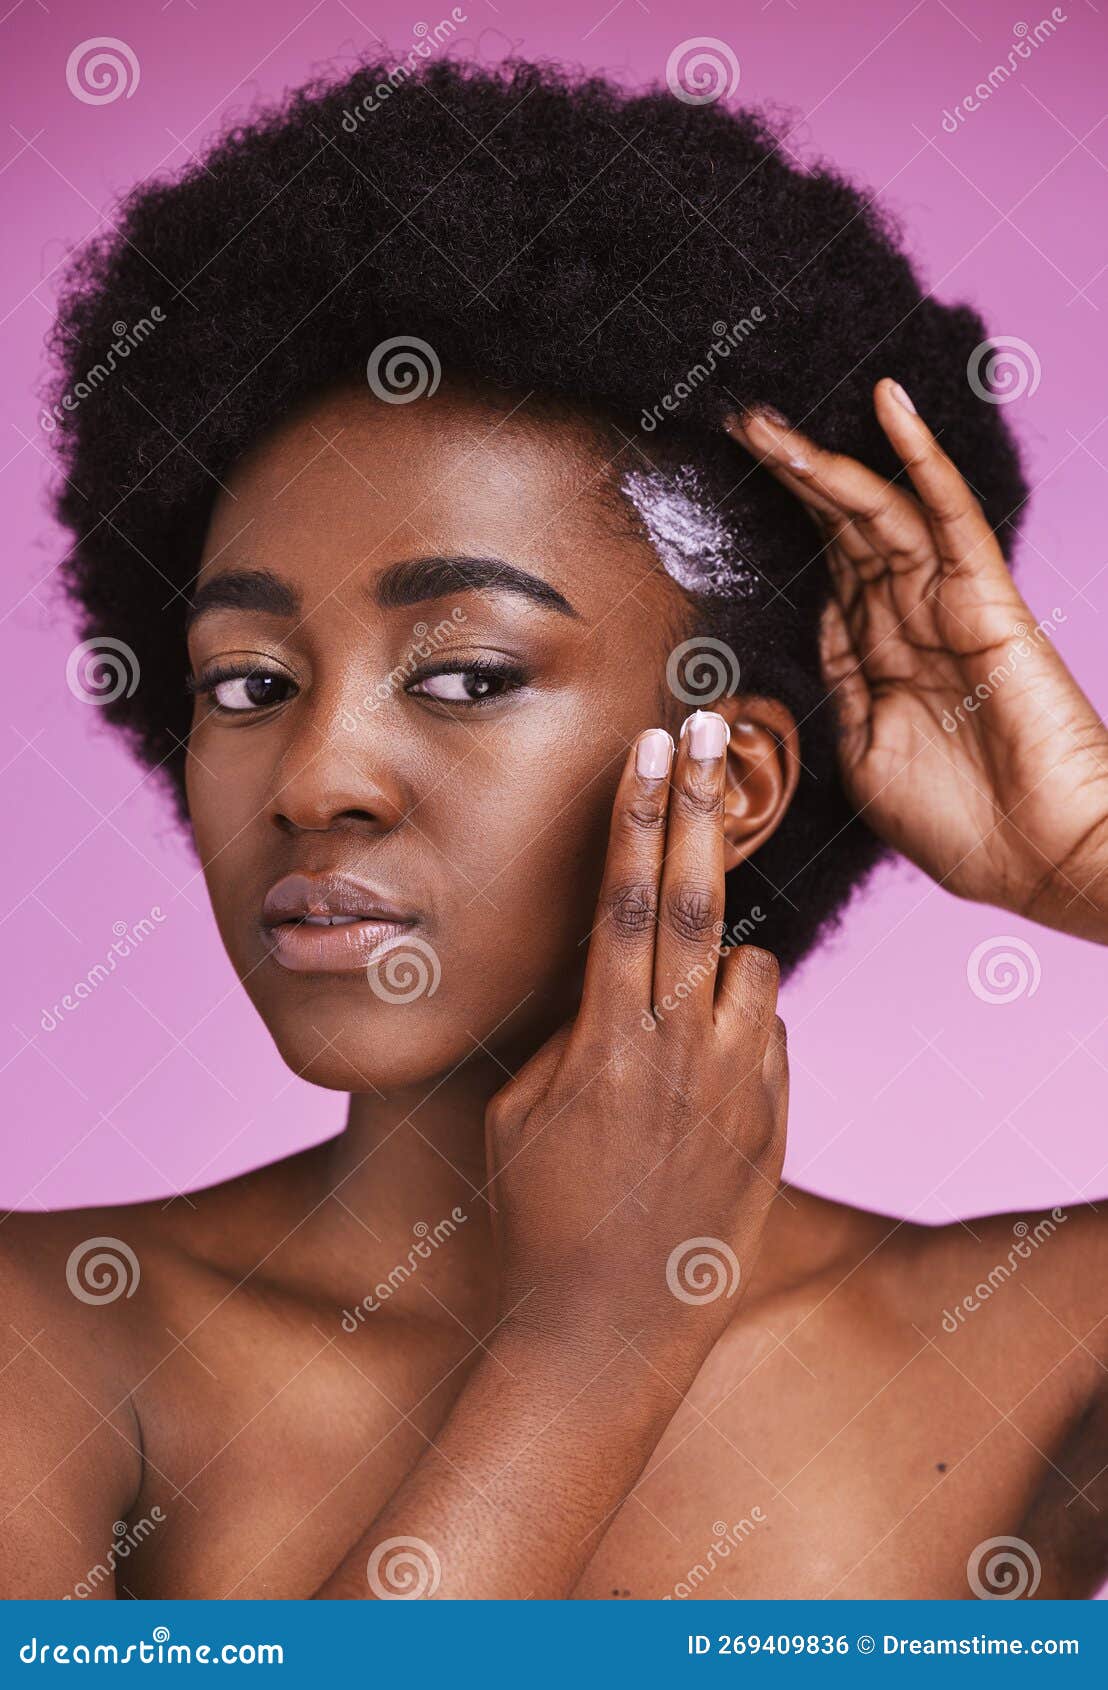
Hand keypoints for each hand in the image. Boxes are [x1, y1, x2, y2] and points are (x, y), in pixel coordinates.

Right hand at [483, 711, 787, 1373]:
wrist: (605, 1328)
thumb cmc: (537, 1214)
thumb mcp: (522, 1109)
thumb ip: (575, 1029)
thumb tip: (620, 971)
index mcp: (605, 1045)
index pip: (626, 902)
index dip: (640, 817)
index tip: (652, 748)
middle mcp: (680, 1056)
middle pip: (697, 902)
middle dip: (701, 807)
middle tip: (709, 729)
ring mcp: (737, 1092)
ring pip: (753, 968)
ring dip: (719, 959)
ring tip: (674, 1009)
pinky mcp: (772, 1127)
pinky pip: (769, 1038)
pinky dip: (740, 1029)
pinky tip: (696, 1076)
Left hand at [727, 381, 1107, 942]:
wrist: (1038, 859)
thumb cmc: (958, 826)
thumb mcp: (862, 759)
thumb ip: (837, 694)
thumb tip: (810, 643)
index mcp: (880, 658)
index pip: (825, 571)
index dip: (782, 528)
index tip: (730, 483)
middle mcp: (910, 619)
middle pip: (842, 531)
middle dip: (789, 478)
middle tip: (739, 424)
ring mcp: (947, 604)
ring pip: (877, 513)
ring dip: (824, 464)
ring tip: (766, 422)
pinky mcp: (984, 599)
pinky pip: (948, 516)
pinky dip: (920, 459)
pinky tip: (888, 406)